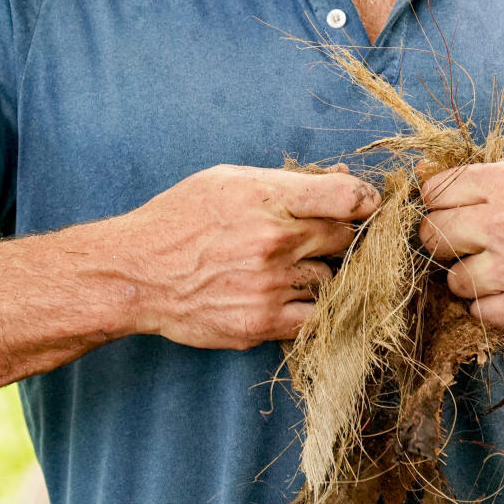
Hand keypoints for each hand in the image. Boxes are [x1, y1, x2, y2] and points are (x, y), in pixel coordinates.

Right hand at [117, 164, 379, 350]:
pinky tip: (292, 295)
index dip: (366, 202)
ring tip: (295, 268)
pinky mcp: (262, 323)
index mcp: (269, 198)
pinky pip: (314, 317)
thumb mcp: (229, 180)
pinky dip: (310, 307)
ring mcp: (271, 285)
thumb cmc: (181, 219)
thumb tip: (343, 180)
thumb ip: (288, 181)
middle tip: (323, 239)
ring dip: (323, 274)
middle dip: (340, 238)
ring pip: (332, 279)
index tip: (364, 208)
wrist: (137, 273)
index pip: (348, 198)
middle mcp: (275, 241)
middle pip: (345, 239)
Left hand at [419, 151, 503, 337]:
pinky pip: (480, 312)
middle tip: (459, 243)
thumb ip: (493, 171)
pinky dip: (489, 304)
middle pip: (433, 236)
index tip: (446, 210)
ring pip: (454, 280)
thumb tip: (435, 177)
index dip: (436, 202)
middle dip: (441, 239)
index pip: (436, 192)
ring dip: (467, 275)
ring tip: (492, 269)